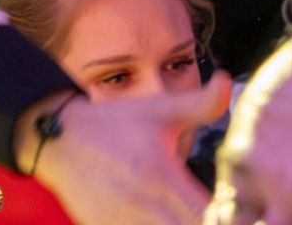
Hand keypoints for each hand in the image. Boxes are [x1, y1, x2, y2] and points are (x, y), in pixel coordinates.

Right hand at [27, 79, 230, 224]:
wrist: (57, 138)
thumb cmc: (113, 123)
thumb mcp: (158, 110)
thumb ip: (200, 103)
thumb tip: (227, 81)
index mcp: (161, 175)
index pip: (208, 216)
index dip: (228, 218)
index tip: (234, 211)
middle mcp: (142, 206)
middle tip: (213, 215)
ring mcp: (120, 224)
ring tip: (184, 215)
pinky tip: (162, 219)